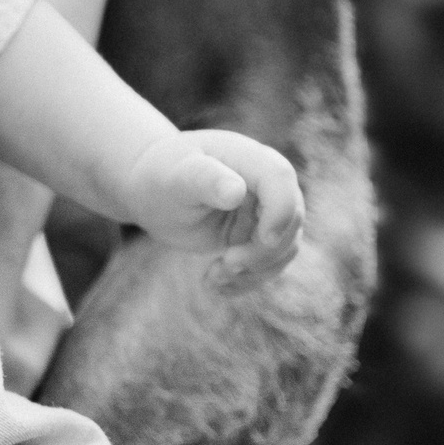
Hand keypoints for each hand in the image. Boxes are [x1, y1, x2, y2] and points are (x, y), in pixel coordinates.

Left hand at [116, 128, 304, 285]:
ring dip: (255, 271)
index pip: (280, 179)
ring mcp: (265, 212)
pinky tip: (215, 285)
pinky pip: (268, 264)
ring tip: (213, 278)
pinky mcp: (257, 237)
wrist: (152, 192)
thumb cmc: (162, 176)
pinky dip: (246, 280)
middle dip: (263, 251)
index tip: (263, 240)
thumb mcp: (177, 176)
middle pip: (291, 219)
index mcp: (250, 158)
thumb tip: (236, 191)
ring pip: (285, 247)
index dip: (281, 210)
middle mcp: (265, 184)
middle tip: (225, 264)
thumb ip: (206, 179)